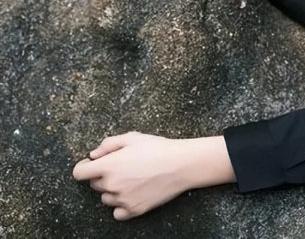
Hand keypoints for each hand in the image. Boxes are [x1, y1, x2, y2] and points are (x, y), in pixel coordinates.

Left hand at [72, 132, 188, 219]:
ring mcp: (122, 200)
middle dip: (102, 175)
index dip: (83, 167)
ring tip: (131, 178)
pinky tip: (132, 192)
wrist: (180, 165)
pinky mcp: (134, 211)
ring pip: (106, 198)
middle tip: (121, 166)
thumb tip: (93, 155)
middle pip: (94, 184)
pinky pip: (117, 212)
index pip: (79, 173)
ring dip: (112, 189)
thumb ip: (108, 144)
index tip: (91, 164)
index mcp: (109, 166)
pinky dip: (121, 204)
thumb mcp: (131, 137)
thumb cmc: (157, 148)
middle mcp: (112, 185)